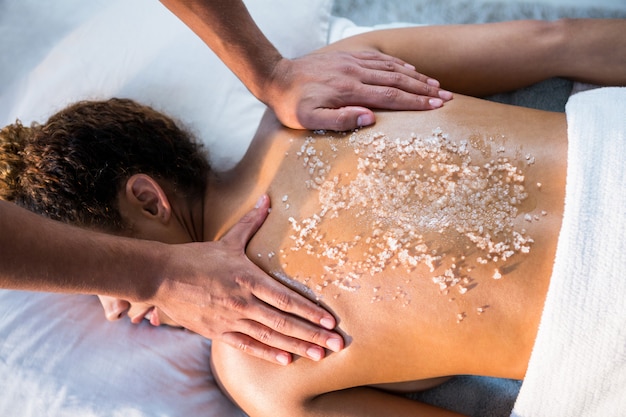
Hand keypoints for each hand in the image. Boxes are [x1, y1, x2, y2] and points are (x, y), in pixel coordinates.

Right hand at [151, 195, 343, 364]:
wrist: (161, 276)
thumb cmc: (196, 257)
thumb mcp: (227, 240)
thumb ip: (251, 223)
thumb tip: (267, 199)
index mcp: (248, 279)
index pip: (286, 299)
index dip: (310, 311)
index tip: (330, 320)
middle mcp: (242, 302)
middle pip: (284, 322)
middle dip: (312, 334)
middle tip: (336, 344)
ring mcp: (230, 319)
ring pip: (269, 337)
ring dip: (296, 346)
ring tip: (318, 355)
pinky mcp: (217, 331)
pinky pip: (246, 346)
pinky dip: (267, 353)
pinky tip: (285, 360)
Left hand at [262, 50, 452, 130]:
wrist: (276, 78)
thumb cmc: (292, 105)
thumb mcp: (309, 120)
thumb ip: (339, 120)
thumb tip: (370, 118)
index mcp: (349, 91)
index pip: (390, 97)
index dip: (415, 102)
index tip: (436, 107)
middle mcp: (355, 73)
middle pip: (397, 81)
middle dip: (424, 90)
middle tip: (446, 97)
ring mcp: (352, 63)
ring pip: (391, 68)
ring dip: (416, 77)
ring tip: (436, 85)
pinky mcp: (348, 57)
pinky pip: (379, 59)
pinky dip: (398, 64)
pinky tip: (409, 69)